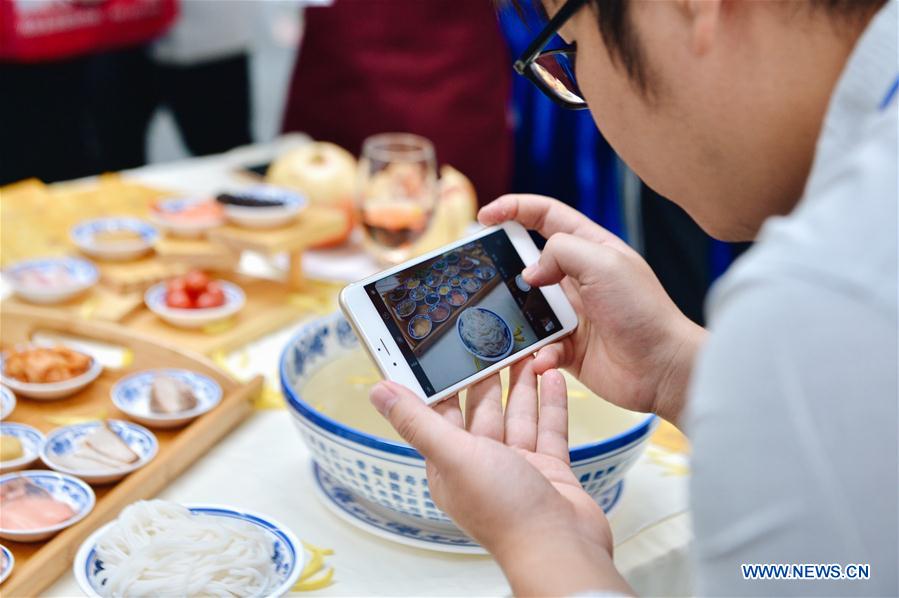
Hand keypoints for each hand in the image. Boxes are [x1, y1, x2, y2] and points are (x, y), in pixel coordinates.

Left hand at [370, 359, 630, 595]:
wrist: (561, 548)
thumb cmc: (505, 512)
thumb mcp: (453, 456)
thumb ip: (417, 422)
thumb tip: (378, 394)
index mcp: (449, 465)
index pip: (440, 414)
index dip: (444, 382)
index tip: (447, 350)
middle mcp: (481, 465)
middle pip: (483, 411)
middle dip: (488, 377)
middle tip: (494, 341)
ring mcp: (517, 468)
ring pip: (517, 416)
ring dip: (521, 385)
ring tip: (527, 351)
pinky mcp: (549, 470)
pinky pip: (548, 429)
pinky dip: (549, 403)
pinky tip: (551, 377)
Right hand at [479, 194, 705, 423]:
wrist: (662, 368)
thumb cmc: (643, 311)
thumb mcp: (602, 263)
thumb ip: (560, 251)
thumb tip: (530, 272)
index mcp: (591, 248)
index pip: (546, 217)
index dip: (514, 209)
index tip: (485, 216)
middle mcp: (579, 278)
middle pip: (528, 262)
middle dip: (504, 268)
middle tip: (482, 274)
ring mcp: (572, 313)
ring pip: (527, 307)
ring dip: (518, 317)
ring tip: (511, 322)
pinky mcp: (568, 347)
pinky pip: (539, 347)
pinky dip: (538, 354)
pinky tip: (545, 358)